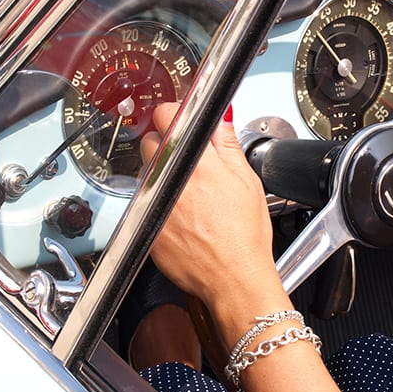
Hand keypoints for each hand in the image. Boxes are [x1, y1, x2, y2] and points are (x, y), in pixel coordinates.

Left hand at [140, 103, 286, 321]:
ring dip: (163, 173)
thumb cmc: (244, 236)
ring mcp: (153, 201)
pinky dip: (160, 201)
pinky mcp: (145, 222)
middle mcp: (168, 179)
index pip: (166, 115)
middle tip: (194, 162)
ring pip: (148, 171)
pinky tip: (184, 215)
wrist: (232, 277)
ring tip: (191, 195)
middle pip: (153, 142)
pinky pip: (146, 199)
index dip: (176, 114)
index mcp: (196, 163)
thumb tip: (220, 120)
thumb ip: (227, 145)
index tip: (183, 121)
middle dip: (169, 144)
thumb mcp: (247, 182)